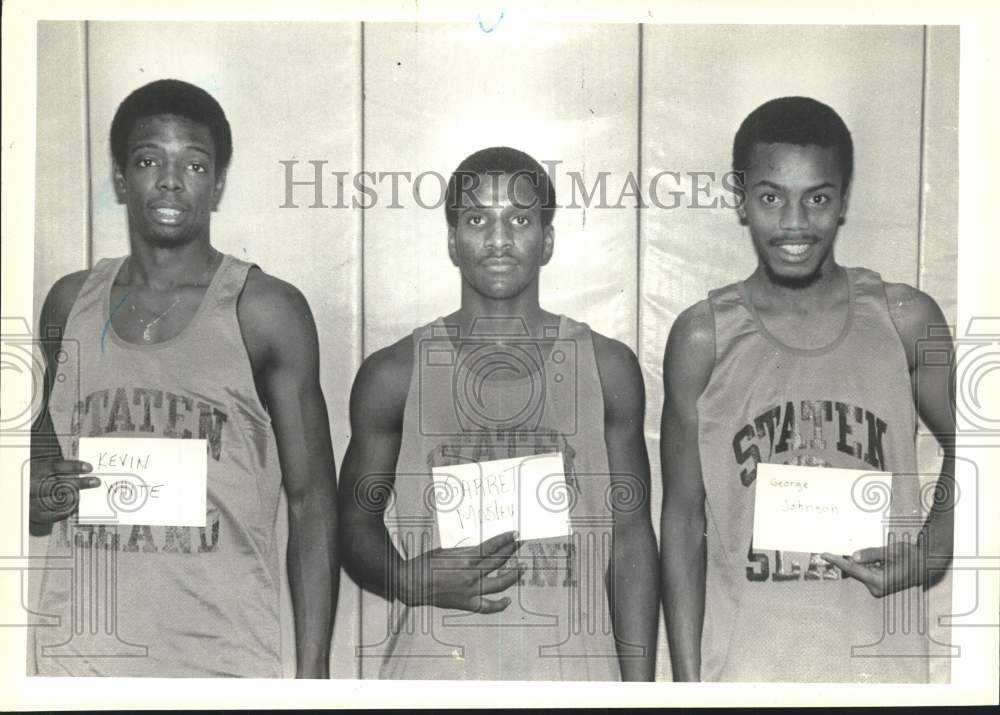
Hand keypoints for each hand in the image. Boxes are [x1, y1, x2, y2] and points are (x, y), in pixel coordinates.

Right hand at [29, 458, 97, 531]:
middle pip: (60, 484)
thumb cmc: (26, 478)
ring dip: (74, 496)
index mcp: (32, 472)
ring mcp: (32, 501)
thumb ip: (50, 468)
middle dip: (80, 483)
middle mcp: (32, 486)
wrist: (8, 492)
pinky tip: (74, 505)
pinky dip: (65, 510)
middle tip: (95, 481)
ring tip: (85, 494)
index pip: (56, 467)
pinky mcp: (33, 514)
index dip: (74, 467)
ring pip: (58, 499)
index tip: (88, 467)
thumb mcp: (35, 467)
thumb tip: (74, 468)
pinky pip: (53, 513)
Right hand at [399, 530, 522, 612]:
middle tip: (519, 544)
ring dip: (513, 576)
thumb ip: (464, 551)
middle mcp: (471, 575)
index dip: (505, 540)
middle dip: (511, 551)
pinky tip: (507, 600)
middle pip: (499, 562)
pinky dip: (499, 605)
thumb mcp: (446, 551)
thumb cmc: (424, 564)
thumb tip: (478, 549)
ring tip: (521, 569)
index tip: (514, 535)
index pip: (492, 547)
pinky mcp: (467, 603)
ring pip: (499, 584)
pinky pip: (487, 606)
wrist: (412, 584)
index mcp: (466, 559)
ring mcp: (471, 590)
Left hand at [822, 541, 925, 597]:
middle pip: (856, 570)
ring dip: (865, 562)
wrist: (926, 567)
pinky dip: (869, 565)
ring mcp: (877, 589)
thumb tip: (854, 556)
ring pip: (861, 571)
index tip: (824, 555)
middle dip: (853, 559)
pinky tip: (883, 561)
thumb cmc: (911, 557)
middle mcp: (876, 588)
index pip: (853, 568)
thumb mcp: (892, 551)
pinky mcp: (879, 587)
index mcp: (879, 580)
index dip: (837, 560)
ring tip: (885, 557)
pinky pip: (867, 573)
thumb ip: (871, 554)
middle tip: (861, 550)